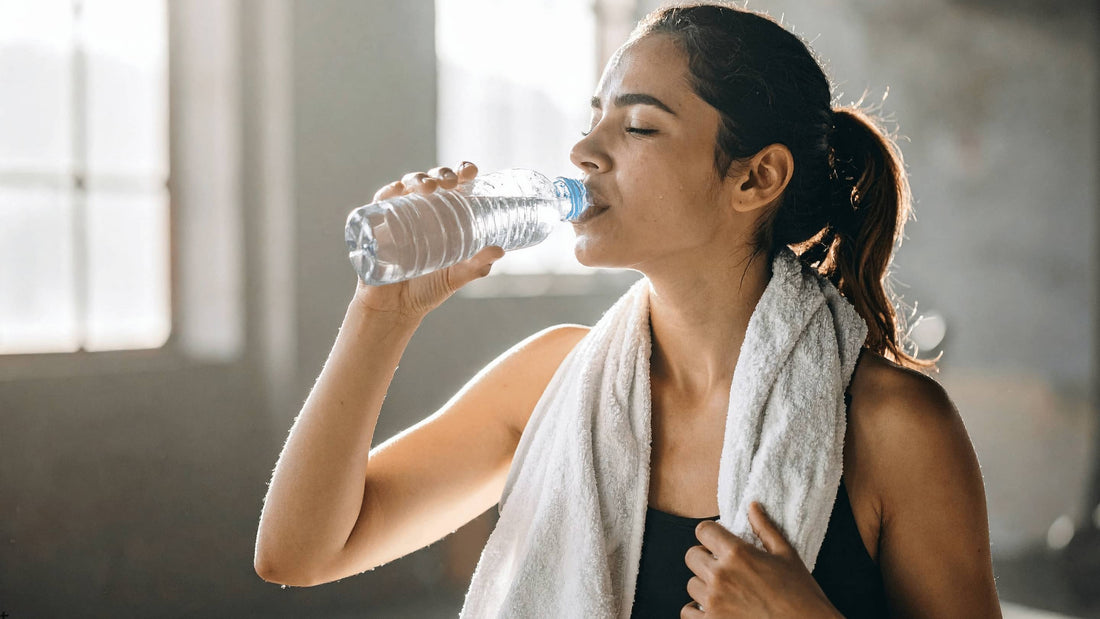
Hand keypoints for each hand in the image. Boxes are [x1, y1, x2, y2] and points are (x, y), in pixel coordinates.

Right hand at [351, 162, 504, 318]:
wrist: (396, 309)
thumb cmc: (427, 289)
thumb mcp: (456, 277)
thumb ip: (477, 266)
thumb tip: (499, 250)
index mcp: (442, 216)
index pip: (452, 186)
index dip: (460, 173)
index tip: (470, 171)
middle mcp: (419, 211)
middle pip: (430, 181)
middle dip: (440, 173)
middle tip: (451, 183)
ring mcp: (396, 216)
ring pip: (405, 186)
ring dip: (417, 179)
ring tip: (429, 187)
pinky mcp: (375, 227)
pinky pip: (378, 203)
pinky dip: (386, 193)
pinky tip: (396, 191)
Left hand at [682, 502, 840, 618]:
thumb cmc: (801, 594)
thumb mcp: (787, 555)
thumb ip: (765, 528)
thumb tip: (752, 506)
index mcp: (737, 553)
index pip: (703, 530)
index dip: (710, 533)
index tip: (717, 541)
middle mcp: (721, 575)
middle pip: (692, 556)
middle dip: (705, 558)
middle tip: (722, 567)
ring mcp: (714, 602)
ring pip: (691, 585)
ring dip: (704, 585)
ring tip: (723, 590)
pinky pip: (688, 613)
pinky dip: (696, 611)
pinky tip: (713, 609)